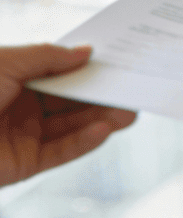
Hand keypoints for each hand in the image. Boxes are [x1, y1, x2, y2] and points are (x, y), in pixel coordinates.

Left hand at [0, 44, 136, 186]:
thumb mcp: (6, 62)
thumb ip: (48, 57)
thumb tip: (85, 52)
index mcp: (12, 78)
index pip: (59, 72)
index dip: (87, 66)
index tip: (118, 61)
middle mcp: (19, 106)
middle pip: (70, 100)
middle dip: (101, 95)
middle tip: (134, 89)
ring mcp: (23, 136)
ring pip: (71, 126)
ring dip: (101, 118)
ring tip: (130, 111)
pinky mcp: (23, 165)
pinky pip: (60, 152)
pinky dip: (84, 141)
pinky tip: (104, 129)